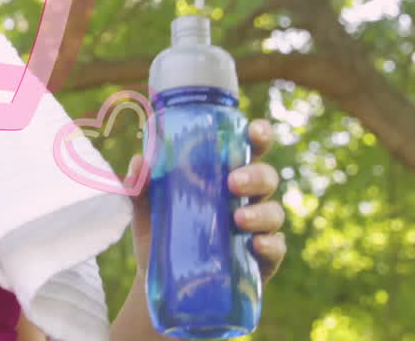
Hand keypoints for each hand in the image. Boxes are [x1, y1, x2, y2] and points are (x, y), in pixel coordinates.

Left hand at [126, 118, 286, 280]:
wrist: (160, 283)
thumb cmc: (160, 231)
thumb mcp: (145, 207)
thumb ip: (141, 185)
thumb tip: (139, 161)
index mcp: (222, 176)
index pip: (247, 150)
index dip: (258, 136)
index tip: (253, 130)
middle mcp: (245, 198)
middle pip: (266, 177)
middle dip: (255, 175)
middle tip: (232, 182)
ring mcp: (255, 229)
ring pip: (274, 212)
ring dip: (261, 212)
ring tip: (239, 218)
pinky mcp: (260, 261)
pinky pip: (276, 249)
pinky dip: (270, 246)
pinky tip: (257, 245)